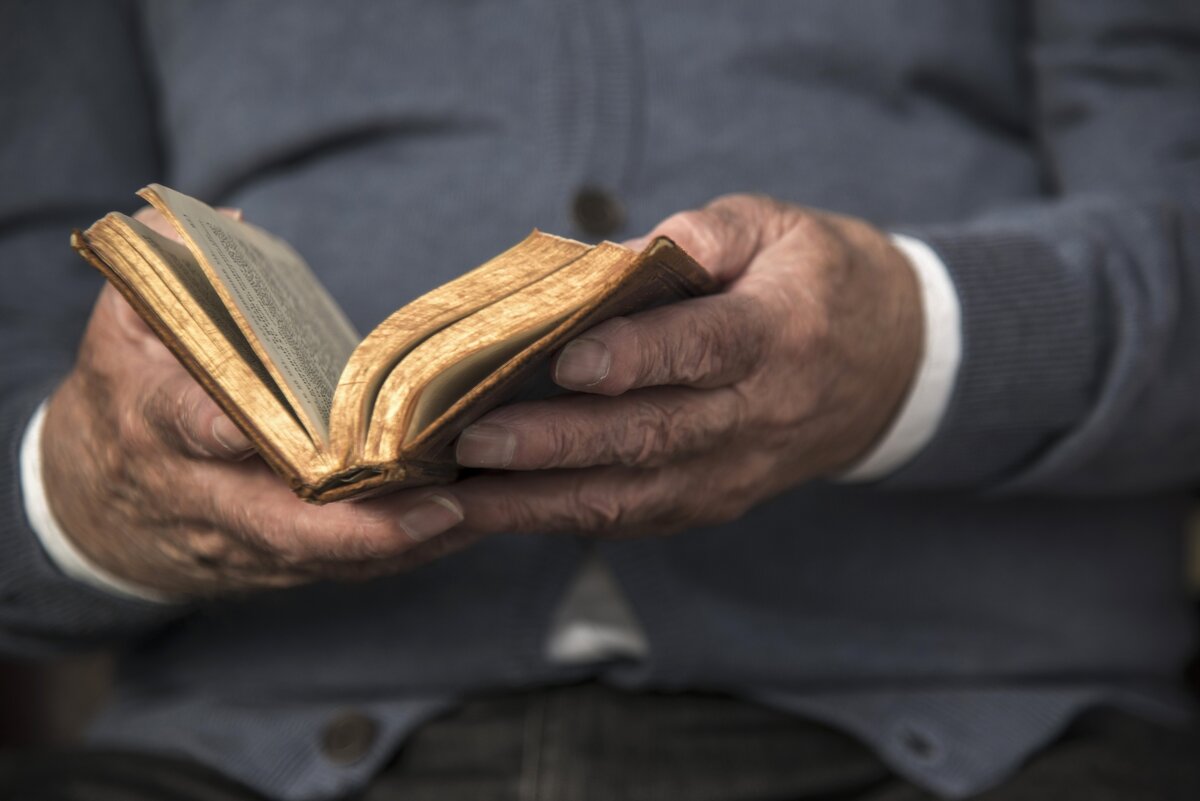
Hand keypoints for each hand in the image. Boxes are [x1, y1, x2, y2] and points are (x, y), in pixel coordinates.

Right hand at [41, 208, 473, 598]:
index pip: (187, 425)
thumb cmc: (123, 404)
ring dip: (406, 541)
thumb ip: (162, 271)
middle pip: (282, 524)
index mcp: (158, 427)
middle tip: (438, 502)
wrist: (95, 514)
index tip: (254, 426)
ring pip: (330, 557)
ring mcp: (244, 543)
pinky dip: (409, 552)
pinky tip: (469, 522)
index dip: (219, 427)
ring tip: (481, 509)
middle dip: (358, 524)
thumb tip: (221, 224)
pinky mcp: (278, 568)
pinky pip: (349, 569)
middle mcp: (205, 497)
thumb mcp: (121, 330)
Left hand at [446, 194, 922, 535]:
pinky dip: (563, 519)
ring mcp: (737, 472)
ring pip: (635, 498)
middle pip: (652, 438)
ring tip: (460, 499)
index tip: (565, 361)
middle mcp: (759, 416)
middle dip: (556, 446)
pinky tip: (499, 512)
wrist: (889, 368)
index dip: (636, 359)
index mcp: (780, 333)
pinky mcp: (715, 501)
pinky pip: (636, 518)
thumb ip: (699, 234)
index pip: (703, 349)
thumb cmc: (815, 281)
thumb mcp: (774, 227)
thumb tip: (604, 262)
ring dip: (542, 504)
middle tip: (472, 440)